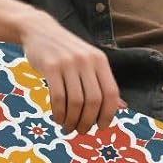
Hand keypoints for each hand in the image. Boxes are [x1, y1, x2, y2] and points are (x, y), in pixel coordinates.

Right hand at [16, 11, 123, 133]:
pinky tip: (57, 118)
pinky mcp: (50, 67)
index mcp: (100, 60)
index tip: (101, 127)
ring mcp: (68, 63)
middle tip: (81, 131)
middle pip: (94, 101)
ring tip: (68, 127)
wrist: (40, 30)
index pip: (111, 93)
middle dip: (88, 122)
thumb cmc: (67, 51)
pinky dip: (59, 113)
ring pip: (76, 102)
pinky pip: (58, 97)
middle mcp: (87, 61)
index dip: (108, 114)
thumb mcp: (89, 61)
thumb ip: (103, 83)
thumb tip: (122, 107)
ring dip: (72, 120)